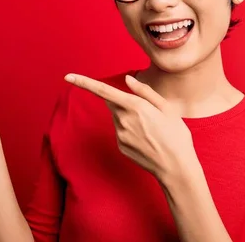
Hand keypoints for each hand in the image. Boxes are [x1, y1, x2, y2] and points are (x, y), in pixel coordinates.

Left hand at [64, 73, 197, 182]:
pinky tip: (146, 140)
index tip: (68, 76)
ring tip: (151, 130)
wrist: (176, 168)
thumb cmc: (176, 135)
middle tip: (147, 114)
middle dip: (123, 102)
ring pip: (118, 118)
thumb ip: (145, 91)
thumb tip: (127, 79)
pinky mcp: (120, 146)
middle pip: (113, 103)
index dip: (84, 82)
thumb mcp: (167, 108)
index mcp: (135, 106)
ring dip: (129, 118)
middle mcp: (123, 119)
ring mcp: (120, 134)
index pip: (103, 91)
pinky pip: (120, 132)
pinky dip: (130, 131)